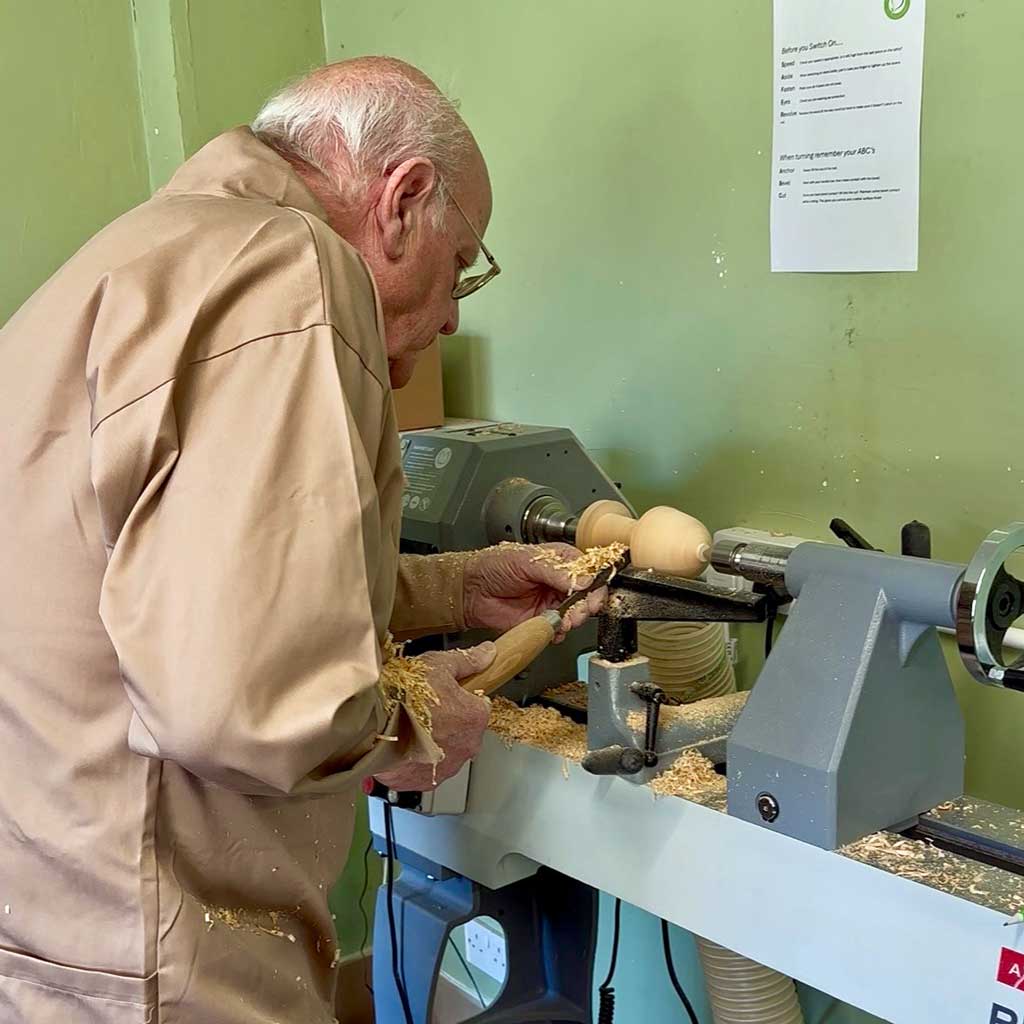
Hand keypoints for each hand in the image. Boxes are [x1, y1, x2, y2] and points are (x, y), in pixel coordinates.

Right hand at [374, 643, 493, 791]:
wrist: (371, 725)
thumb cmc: (404, 695)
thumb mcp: (438, 665)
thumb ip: (467, 661)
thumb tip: (488, 653)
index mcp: (474, 717)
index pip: (480, 707)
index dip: (461, 698)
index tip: (445, 695)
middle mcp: (465, 746)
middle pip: (463, 731)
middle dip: (448, 722)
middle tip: (424, 709)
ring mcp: (445, 767)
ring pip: (445, 752)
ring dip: (432, 742)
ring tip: (409, 727)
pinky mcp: (423, 782)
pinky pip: (425, 770)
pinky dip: (415, 760)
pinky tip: (401, 744)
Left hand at [462, 544, 607, 636]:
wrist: (470, 590)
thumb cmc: (493, 566)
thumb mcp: (525, 560)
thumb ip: (555, 570)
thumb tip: (583, 579)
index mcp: (559, 560)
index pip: (588, 570)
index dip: (594, 582)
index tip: (593, 592)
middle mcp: (559, 581)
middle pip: (588, 595)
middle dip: (588, 604)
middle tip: (581, 610)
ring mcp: (552, 602)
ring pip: (576, 613)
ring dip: (575, 619)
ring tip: (566, 620)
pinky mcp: (542, 620)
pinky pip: (559, 630)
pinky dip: (560, 632)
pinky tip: (554, 629)